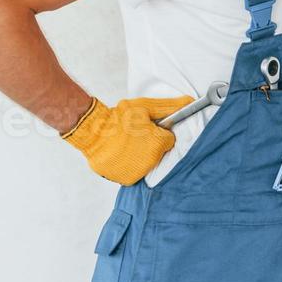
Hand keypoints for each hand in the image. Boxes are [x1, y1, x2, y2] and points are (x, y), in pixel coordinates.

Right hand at [61, 96, 192, 184]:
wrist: (92, 133)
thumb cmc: (119, 118)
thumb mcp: (145, 107)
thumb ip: (169, 107)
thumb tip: (189, 102)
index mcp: (158, 144)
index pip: (168, 140)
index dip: (158, 133)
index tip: (148, 129)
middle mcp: (151, 162)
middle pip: (157, 153)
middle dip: (149, 145)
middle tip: (134, 136)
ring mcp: (138, 172)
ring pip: (145, 164)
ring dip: (138, 156)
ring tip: (125, 144)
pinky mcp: (126, 180)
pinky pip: (132, 173)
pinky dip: (127, 166)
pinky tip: (120, 154)